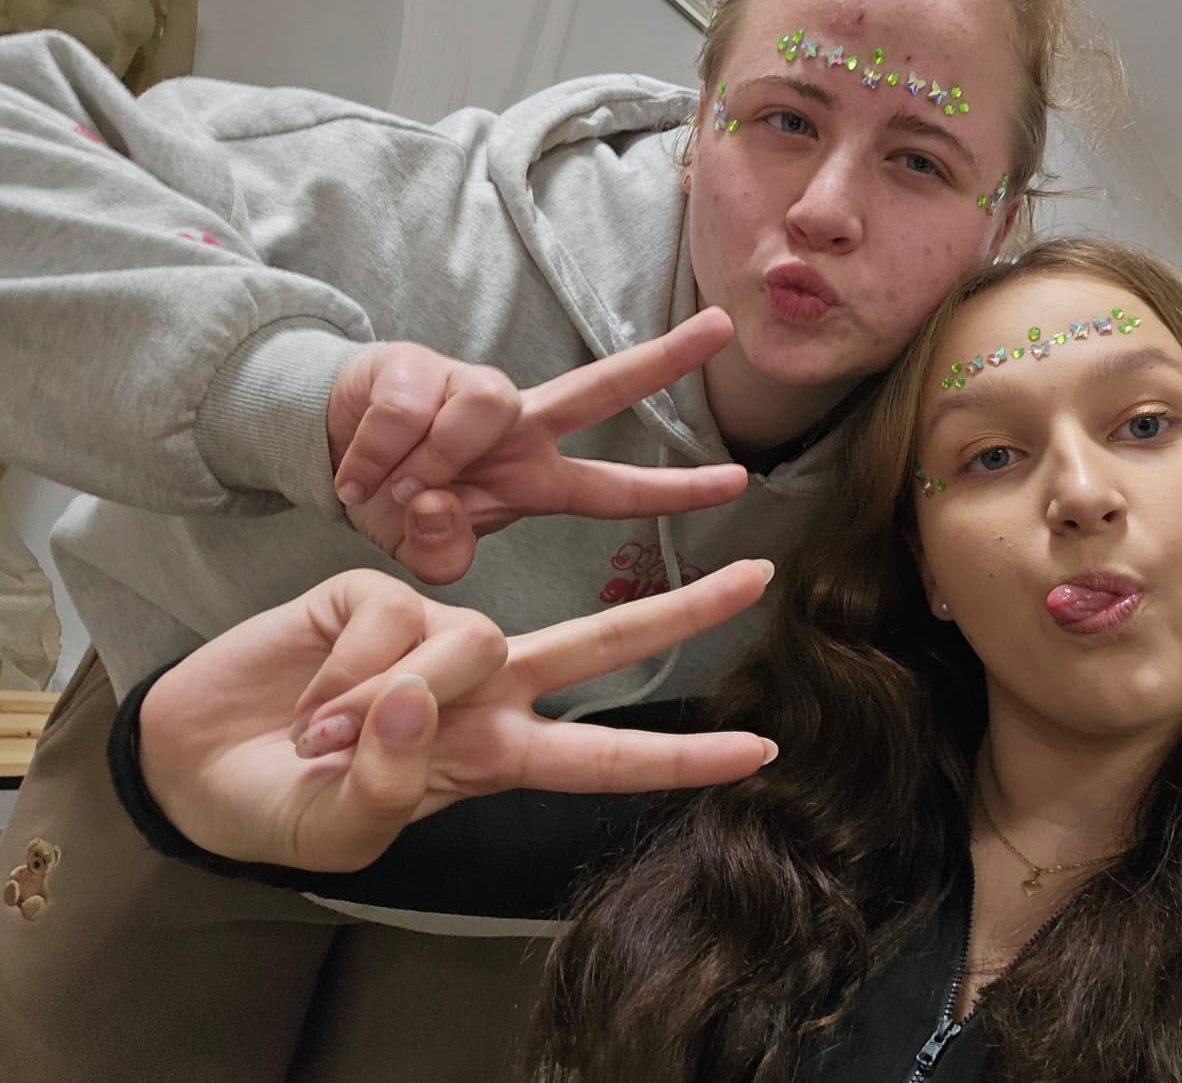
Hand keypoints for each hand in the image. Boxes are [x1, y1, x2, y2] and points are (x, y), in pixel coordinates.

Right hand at [138, 563, 777, 871]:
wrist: (195, 762)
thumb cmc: (284, 808)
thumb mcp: (341, 831)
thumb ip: (387, 784)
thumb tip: (417, 701)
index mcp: (494, 753)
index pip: (604, 757)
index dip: (679, 757)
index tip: (760, 751)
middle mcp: (483, 686)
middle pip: (602, 639)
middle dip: (681, 610)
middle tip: (760, 576)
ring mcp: (432, 635)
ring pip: (470, 638)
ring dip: (389, 699)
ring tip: (321, 737)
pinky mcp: (377, 592)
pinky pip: (392, 620)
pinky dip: (345, 670)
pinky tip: (309, 695)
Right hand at [326, 308, 746, 583]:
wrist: (324, 458)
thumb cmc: (393, 504)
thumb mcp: (423, 551)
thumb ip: (441, 553)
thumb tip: (438, 508)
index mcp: (534, 479)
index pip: (616, 488)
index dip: (676, 489)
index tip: (740, 481)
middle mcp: (518, 426)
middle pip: (600, 386)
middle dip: (663, 359)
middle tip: (724, 325)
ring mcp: (470, 392)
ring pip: (486, 406)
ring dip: (432, 458)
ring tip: (386, 490)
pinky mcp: (416, 365)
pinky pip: (410, 408)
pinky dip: (378, 451)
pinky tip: (357, 471)